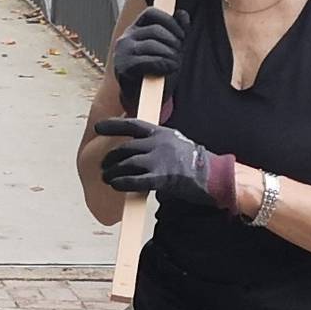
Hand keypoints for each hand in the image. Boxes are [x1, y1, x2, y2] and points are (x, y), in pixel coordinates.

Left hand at [95, 117, 233, 209]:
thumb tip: (134, 148)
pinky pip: (135, 180)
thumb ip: (155, 142)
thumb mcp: (173, 141)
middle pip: (125, 148)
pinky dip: (122, 183)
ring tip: (107, 178)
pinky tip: (116, 185)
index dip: (113, 125)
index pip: (132, 124)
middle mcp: (158, 143)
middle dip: (111, 158)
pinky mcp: (162, 177)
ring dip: (113, 172)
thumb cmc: (192, 161)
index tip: (98, 128)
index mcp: (161, 132)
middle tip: (104, 166)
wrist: (211, 174)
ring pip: (126, 164)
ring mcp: (159, 160)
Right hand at [111, 7, 186, 110]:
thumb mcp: (170, 49)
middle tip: (179, 53)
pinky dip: (164, 64)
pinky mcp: (124, 68)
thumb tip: (182, 13)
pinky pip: (148, 61)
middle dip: (173, 41)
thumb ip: (177, 31)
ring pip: (152, 44)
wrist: (142, 99)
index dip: (169, 20)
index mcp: (135, 29)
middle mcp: (126, 38)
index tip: (181, 35)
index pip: (151, 13)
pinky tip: (170, 68)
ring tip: (175, 63)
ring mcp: (123, 53)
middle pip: (155, 30)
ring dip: (170, 54)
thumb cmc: (156, 72)